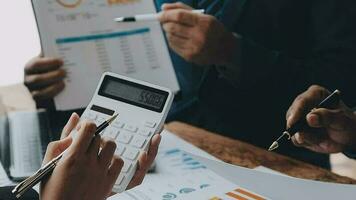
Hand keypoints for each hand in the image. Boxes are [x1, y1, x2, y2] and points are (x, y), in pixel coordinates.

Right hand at [24, 55, 65, 101]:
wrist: (52, 88)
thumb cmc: (52, 71)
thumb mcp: (51, 64)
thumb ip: (53, 59)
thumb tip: (63, 53)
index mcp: (30, 67)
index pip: (36, 64)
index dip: (49, 62)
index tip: (61, 62)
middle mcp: (28, 80)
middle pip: (38, 79)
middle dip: (53, 76)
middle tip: (64, 73)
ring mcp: (31, 92)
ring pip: (40, 92)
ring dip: (53, 87)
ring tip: (63, 83)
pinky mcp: (38, 101)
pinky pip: (44, 101)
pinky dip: (53, 95)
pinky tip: (62, 91)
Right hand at [41, 113, 160, 198]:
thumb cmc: (53, 189)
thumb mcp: (49, 162)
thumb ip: (60, 140)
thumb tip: (75, 119)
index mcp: (72, 157)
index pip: (89, 127)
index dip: (88, 123)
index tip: (84, 128)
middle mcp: (88, 163)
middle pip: (99, 136)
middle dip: (93, 135)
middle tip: (87, 141)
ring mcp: (100, 173)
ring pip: (111, 145)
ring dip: (105, 144)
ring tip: (98, 150)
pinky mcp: (108, 182)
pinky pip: (119, 162)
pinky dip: (114, 158)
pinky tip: (106, 161)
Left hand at [159, 3, 237, 65]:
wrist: (225, 49)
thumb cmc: (213, 30)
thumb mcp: (204, 16)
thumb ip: (183, 9)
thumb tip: (164, 7)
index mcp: (204, 22)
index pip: (179, 16)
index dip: (167, 14)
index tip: (159, 14)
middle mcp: (199, 36)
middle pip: (173, 27)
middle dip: (165, 23)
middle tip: (164, 22)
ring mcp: (194, 47)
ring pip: (171, 37)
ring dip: (168, 32)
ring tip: (174, 30)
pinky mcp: (190, 56)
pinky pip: (173, 46)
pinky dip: (172, 40)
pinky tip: (178, 38)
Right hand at [286, 85, 355, 152]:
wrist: (347, 137)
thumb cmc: (346, 123)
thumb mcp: (341, 120)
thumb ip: (327, 117)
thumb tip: (309, 118)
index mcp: (315, 94)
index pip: (302, 101)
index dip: (296, 111)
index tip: (293, 122)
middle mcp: (304, 105)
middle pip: (292, 114)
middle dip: (298, 127)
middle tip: (303, 137)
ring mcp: (299, 118)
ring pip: (292, 128)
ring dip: (305, 137)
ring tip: (321, 139)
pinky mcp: (298, 131)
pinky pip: (295, 139)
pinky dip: (306, 142)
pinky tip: (317, 141)